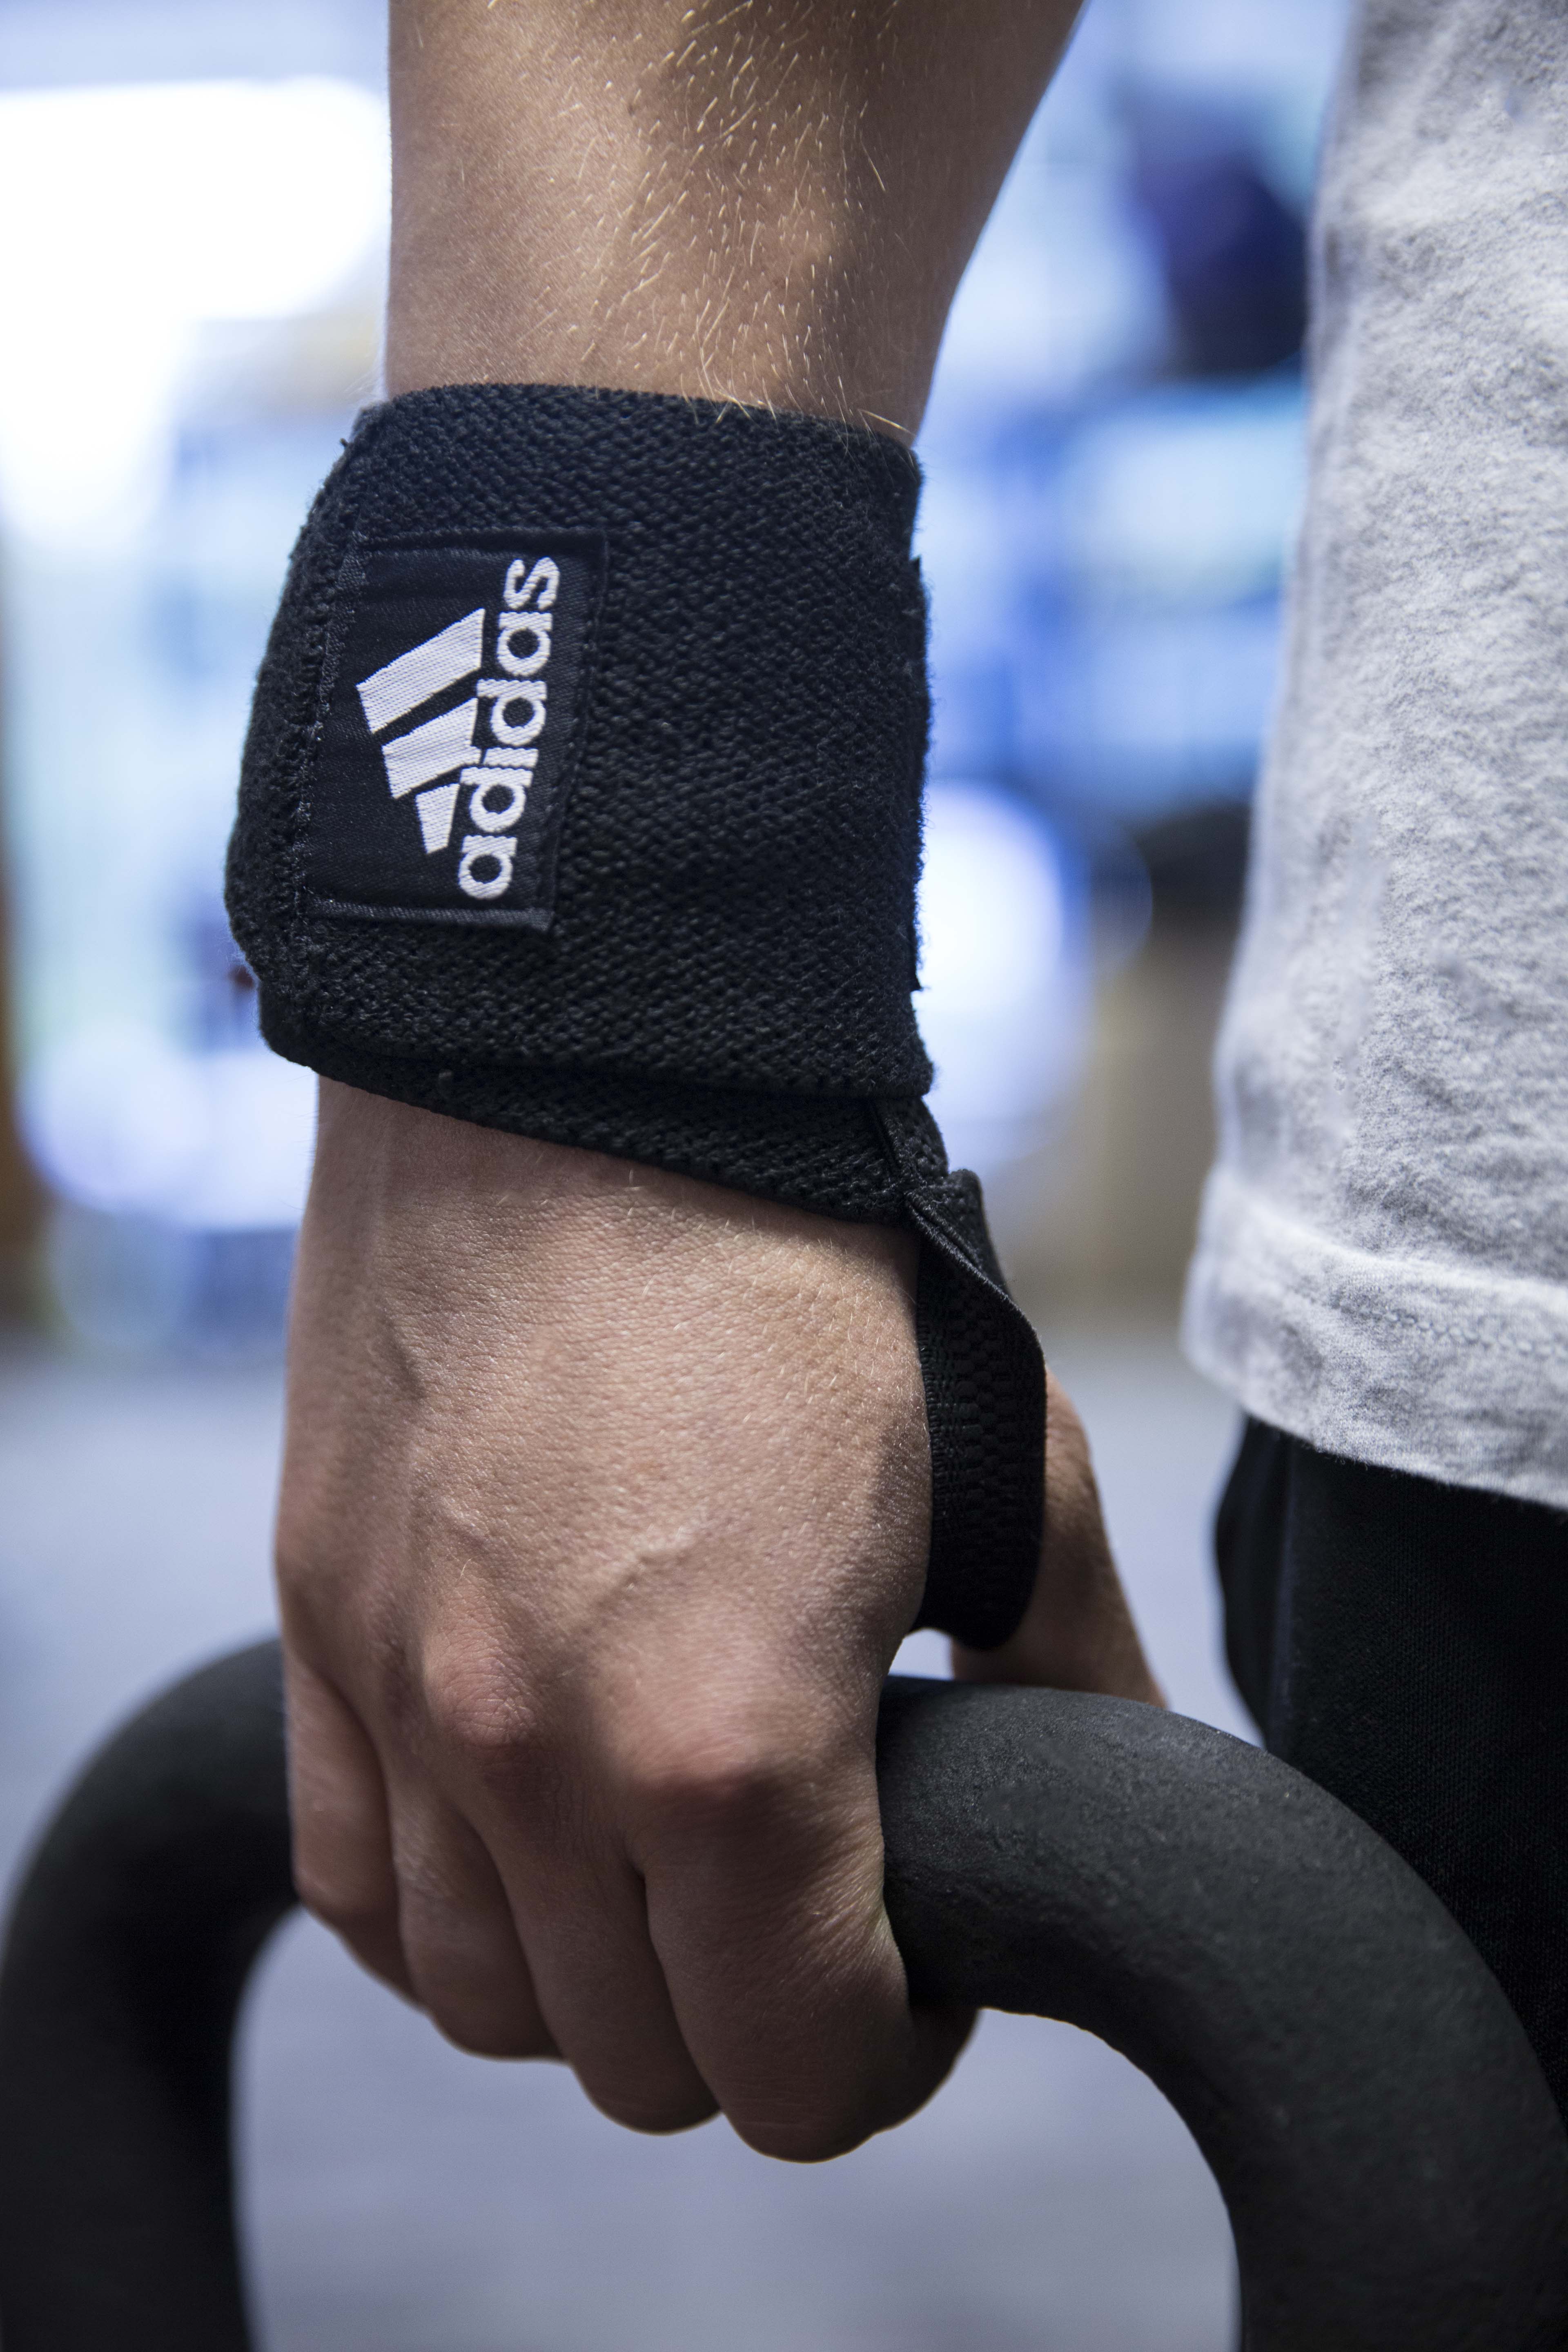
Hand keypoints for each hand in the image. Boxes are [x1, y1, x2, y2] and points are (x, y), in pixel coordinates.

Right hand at [277, 1080, 1154, 2159]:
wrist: (590, 1085)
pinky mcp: (322, 1629)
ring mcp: (406, 1701)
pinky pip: (352, 1888)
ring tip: (667, 1878)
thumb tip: (1105, 1807)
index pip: (796, 2073)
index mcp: (730, 1743)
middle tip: (808, 1920)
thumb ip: (1071, 1679)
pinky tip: (524, 1845)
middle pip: (642, 2063)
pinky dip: (447, 1914)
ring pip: (489, 2004)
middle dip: (752, 2028)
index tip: (917, 1984)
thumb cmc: (806, 1264)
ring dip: (596, 1984)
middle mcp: (537, 1757)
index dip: (888, 2058)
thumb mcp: (1006, 1469)